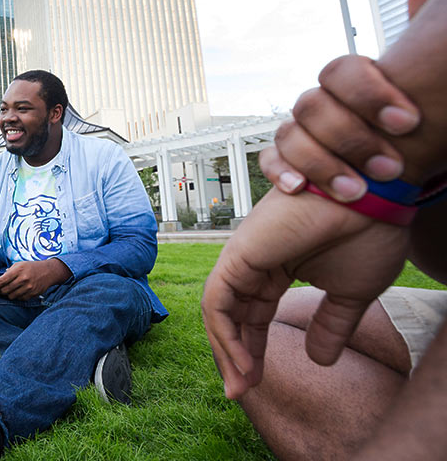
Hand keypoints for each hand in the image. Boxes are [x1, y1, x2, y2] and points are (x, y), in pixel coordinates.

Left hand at [0, 258, 70, 300]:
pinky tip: (19, 291)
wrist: (48, 271)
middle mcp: (23, 279)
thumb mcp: (19, 265)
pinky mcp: (33, 294)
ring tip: (11, 289)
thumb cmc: (31, 267)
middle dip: (1, 290)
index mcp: (18, 270)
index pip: (2, 281)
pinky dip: (18, 296)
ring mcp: (28, 288)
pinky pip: (20, 299)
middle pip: (5, 290)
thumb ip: (8, 272)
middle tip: (2, 288)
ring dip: (9, 294)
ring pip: (12, 296)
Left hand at [202, 189, 407, 399]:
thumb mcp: (350, 296)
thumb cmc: (366, 234)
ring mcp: (242, 257)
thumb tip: (319, 360)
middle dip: (233, 357)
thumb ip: (330, 326)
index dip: (251, 350)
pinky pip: (218, 301)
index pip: (252, 317)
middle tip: (240, 391)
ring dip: (226, 351)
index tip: (254, 383)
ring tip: (240, 385)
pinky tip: (241, 360)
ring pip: (219, 312)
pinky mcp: (237, 255)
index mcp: (275, 269)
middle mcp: (253, 263)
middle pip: (230, 317)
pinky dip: (224, 333)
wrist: (374, 201)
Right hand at [262, 0, 440, 199]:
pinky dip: (281, 171)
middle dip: (352, 139)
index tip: (409, 123)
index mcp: (354, 85)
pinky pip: (269, 160)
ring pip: (290, 135)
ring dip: (322, 163)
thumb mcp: (423, 85)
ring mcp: (304, 134)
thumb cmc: (411, 134)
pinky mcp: (290, 164)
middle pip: (313, 106)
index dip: (371, 95)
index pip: (343, 72)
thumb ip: (424, 39)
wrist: (398, 175)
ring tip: (357, 191)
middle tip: (390, 167)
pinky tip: (299, 188)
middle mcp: (324, 106)